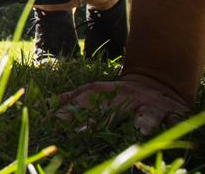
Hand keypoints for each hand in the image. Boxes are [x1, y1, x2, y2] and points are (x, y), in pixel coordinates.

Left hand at [55, 73, 191, 134]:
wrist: (156, 83)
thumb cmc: (118, 95)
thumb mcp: (95, 92)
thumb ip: (72, 99)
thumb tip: (43, 102)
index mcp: (103, 93)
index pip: (82, 102)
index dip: (68, 111)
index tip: (53, 121)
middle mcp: (124, 97)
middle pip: (109, 110)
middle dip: (96, 121)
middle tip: (80, 132)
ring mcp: (147, 104)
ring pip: (145, 113)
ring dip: (142, 121)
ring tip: (140, 130)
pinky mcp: (171, 111)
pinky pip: (173, 118)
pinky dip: (171, 123)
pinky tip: (169, 130)